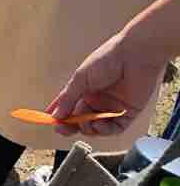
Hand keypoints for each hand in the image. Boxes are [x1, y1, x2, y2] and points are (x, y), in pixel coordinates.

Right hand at [48, 27, 166, 138]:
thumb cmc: (106, 60)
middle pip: (81, 121)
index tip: (51, 122)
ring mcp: (112, 108)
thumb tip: (55, 116)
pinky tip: (99, 125)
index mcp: (85, 90)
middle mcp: (98, 100)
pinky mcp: (128, 113)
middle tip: (63, 129)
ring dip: (88, 129)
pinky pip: (114, 128)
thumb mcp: (80, 79)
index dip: (60, 116)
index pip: (69, 107)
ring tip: (86, 123)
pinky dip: (105, 130)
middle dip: (71, 126)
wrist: (135, 55)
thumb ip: (68, 99)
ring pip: (96, 128)